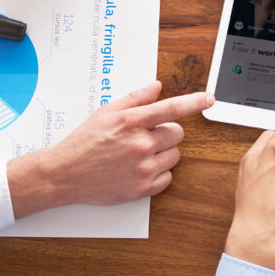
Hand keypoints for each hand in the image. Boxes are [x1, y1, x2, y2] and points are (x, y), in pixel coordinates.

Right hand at [7, 82, 214, 217]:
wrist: (65, 174)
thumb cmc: (84, 141)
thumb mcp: (106, 112)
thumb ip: (135, 98)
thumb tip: (157, 86)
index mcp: (132, 122)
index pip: (172, 108)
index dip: (194, 102)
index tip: (210, 99)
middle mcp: (140, 144)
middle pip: (177, 133)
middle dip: (165, 133)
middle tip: (144, 137)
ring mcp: (143, 168)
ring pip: (175, 155)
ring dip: (162, 153)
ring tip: (137, 155)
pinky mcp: (143, 189)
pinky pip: (168, 177)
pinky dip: (158, 173)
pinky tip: (138, 170)